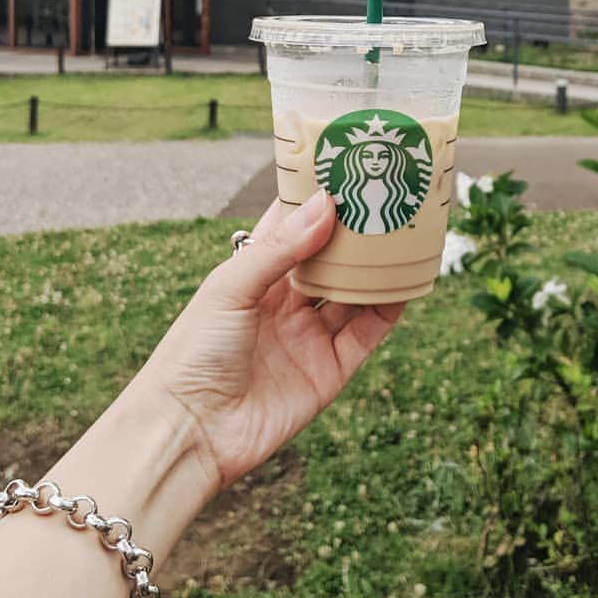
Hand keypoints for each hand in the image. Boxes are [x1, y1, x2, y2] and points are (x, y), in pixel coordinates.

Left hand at [142, 190, 403, 492]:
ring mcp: (308, 336)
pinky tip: (406, 282)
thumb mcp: (231, 287)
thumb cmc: (193, 352)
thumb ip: (281, 248)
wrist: (189, 431)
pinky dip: (389, 308)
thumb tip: (327, 203)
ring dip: (378, 266)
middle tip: (388, 194)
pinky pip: (367, 333)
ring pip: (354, 292)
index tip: (346, 166)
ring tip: (407, 232)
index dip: (317, 198)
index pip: (292, 226)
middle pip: (331, 258)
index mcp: (254, 275)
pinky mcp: (329, 370)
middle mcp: (285, 303)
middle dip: (357, 230)